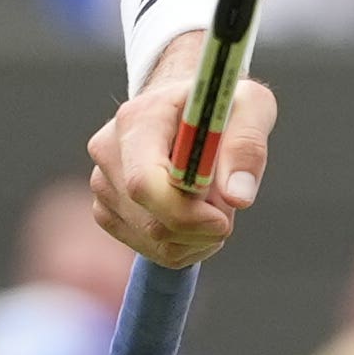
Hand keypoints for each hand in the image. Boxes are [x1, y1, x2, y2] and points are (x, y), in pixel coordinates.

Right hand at [88, 35, 277, 269]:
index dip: (185, 212)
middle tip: (230, 203)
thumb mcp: (250, 106)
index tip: (224, 218)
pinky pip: (150, 249)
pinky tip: (197, 216)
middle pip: (152, 221)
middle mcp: (109, 151)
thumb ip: (247, 147)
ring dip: (198, 236)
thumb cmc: (217, 105)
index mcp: (138, 119)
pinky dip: (184, 244)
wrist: (183, 108)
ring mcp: (102, 184)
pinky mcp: (107, 210)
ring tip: (215, 201)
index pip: (144, 183)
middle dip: (202, 226)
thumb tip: (238, 197)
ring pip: (154, 241)